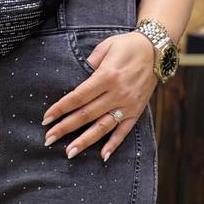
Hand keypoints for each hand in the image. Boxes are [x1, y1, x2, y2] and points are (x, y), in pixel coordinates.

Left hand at [42, 31, 157, 161]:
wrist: (157, 50)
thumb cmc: (126, 46)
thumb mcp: (106, 48)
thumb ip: (90, 65)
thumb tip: (76, 83)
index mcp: (107, 76)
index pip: (78, 97)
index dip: (60, 109)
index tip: (46, 119)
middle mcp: (117, 93)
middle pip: (86, 115)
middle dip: (65, 128)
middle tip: (48, 139)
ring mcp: (127, 105)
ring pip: (102, 127)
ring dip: (84, 141)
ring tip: (69, 153)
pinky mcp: (136, 112)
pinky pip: (123, 132)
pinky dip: (114, 145)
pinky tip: (102, 156)